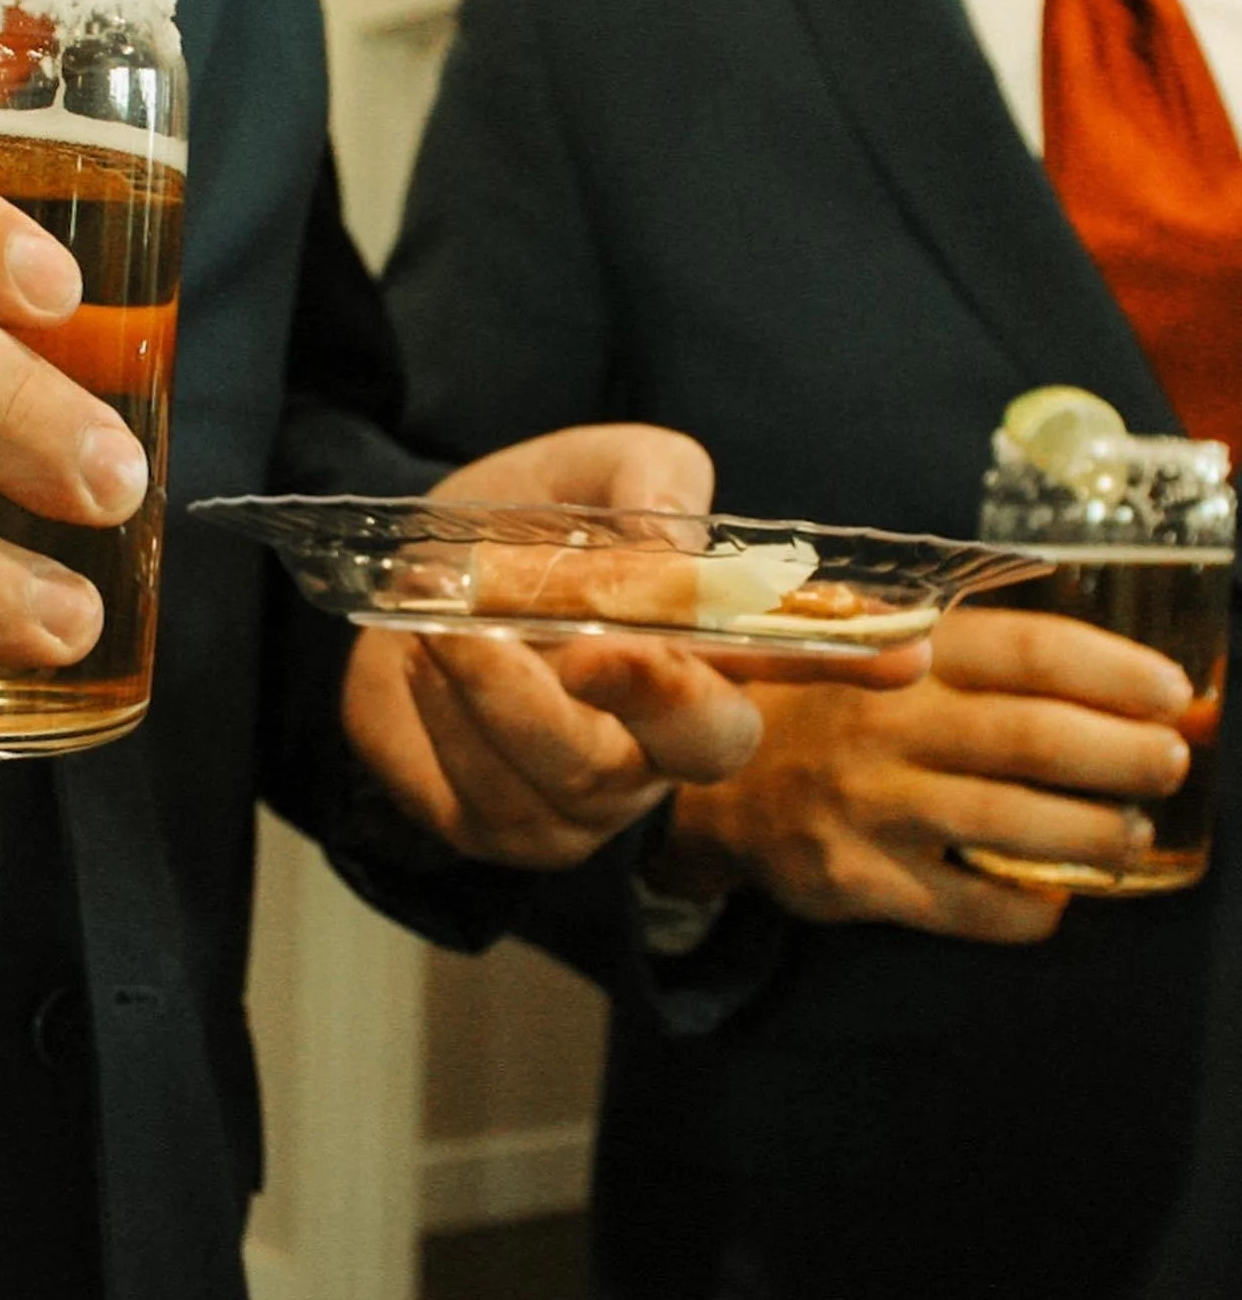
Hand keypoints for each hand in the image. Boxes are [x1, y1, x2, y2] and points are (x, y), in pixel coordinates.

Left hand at [343, 424, 929, 867]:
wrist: (392, 586)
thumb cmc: (509, 532)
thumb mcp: (580, 473)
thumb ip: (645, 478)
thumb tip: (677, 537)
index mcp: (702, 647)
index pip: (798, 658)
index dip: (850, 658)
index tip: (906, 655)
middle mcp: (660, 737)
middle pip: (706, 750)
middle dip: (655, 698)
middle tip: (591, 646)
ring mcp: (585, 798)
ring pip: (574, 780)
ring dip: (503, 695)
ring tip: (445, 623)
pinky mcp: (498, 826)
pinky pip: (484, 799)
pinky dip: (448, 721)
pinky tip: (426, 666)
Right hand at [647, 605, 1193, 941]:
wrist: (703, 780)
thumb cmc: (820, 705)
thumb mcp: (875, 646)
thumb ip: (971, 651)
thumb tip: (1111, 675)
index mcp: (898, 652)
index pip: (1027, 650)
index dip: (1113, 670)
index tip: (1175, 691)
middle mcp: (885, 725)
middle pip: (1035, 739)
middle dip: (1125, 755)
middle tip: (1171, 762)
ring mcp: (871, 806)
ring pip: (1012, 824)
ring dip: (1096, 834)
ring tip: (1133, 835)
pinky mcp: (856, 880)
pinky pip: (966, 906)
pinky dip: (1026, 908)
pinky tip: (1054, 900)